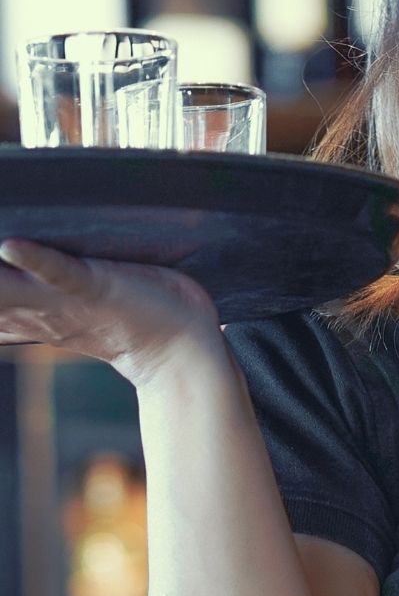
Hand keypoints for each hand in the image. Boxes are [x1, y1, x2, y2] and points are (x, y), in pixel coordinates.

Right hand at [0, 240, 219, 384]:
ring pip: (8, 287)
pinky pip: (61, 273)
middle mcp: (38, 309)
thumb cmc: (137, 318)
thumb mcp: (78, 303)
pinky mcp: (97, 287)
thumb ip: (45, 288)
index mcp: (30, 313)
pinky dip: (37, 259)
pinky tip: (12, 247)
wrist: (184, 348)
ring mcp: (66, 300)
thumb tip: (21, 269)